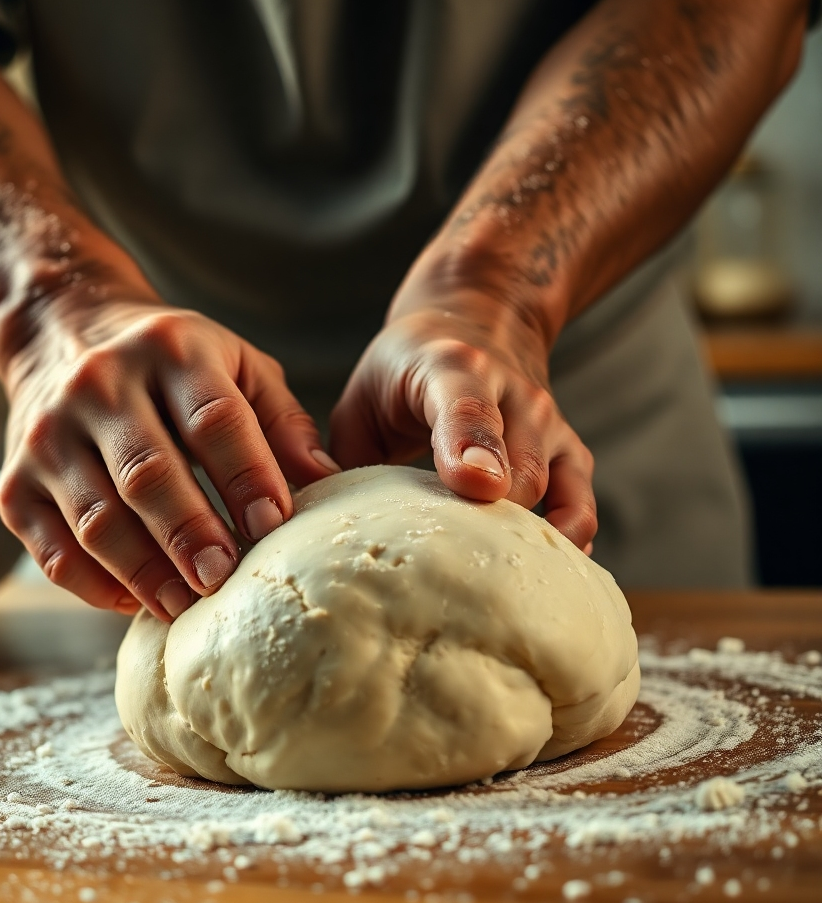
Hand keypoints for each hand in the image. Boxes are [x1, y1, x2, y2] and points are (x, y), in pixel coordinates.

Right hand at [0, 298, 339, 619]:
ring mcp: (48, 435)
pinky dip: (95, 585)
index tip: (274, 526)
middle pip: (148, 474)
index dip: (246, 476)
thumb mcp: (236, 364)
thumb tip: (325, 484)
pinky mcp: (15, 483)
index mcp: (171, 351)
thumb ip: (282, 422)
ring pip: (97, 519)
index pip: (213, 419)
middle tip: (224, 579)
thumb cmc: (172, 364)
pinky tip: (135, 600)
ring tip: (185, 605)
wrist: (62, 331)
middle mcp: (100, 386)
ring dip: (144, 571)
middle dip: (190, 534)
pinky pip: (53, 550)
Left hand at [329, 255, 595, 550]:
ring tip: (489, 582)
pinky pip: (581, 498)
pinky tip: (542, 564)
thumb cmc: (403, 375)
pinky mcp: (568, 446)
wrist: (479, 320)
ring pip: (551, 486)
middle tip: (452, 573)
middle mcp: (512, 391)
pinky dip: (568, 534)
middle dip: (489, 521)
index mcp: (451, 368)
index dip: (470, 446)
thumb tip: (320, 532)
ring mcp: (547, 419)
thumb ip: (343, 458)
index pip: (466, 407)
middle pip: (515, 467)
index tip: (474, 487)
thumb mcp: (361, 398)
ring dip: (522, 536)